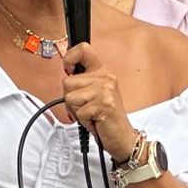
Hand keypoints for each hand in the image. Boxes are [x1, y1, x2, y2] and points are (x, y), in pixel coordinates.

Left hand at [61, 43, 137, 161]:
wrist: (121, 137)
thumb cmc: (105, 117)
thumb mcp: (93, 94)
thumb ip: (81, 82)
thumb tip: (65, 72)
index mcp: (102, 72)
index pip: (83, 50)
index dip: (69, 58)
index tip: (69, 70)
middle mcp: (105, 78)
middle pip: (68, 82)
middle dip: (71, 99)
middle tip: (85, 107)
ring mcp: (105, 90)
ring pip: (70, 97)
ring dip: (76, 111)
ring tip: (90, 114)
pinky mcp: (104, 104)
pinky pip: (78, 112)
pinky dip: (83, 121)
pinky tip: (95, 121)